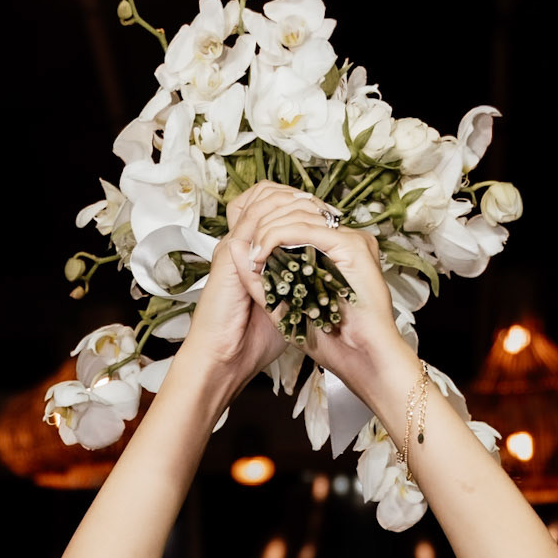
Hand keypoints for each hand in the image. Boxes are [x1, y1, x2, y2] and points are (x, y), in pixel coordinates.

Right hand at [175, 184, 314, 394]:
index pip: (273, 210)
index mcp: (251, 256)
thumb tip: (328, 277)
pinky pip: (253, 219)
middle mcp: (240, 246)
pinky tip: (302, 223)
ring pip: (261, 200)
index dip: (302, 207)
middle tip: (327, 208)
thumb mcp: (286, 309)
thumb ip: (299, 288)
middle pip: (266, 196)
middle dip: (300, 198)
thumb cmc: (252, 343)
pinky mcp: (229, 256)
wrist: (225, 360)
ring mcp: (232, 247)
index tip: (332, 217)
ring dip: (292, 201)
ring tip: (318, 210)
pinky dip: (279, 216)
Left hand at [230, 202, 412, 405]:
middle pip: (296, 210)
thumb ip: (261, 279)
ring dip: (267, 230)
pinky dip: (278, 235)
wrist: (360, 360)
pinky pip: (306, 229)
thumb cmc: (331, 341)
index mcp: (334, 250)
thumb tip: (237, 246)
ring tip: (252, 256)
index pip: (296, 220)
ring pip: (298, 215)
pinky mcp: (352, 245)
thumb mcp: (284, 306)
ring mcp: (350, 240)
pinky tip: (262, 252)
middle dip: (263, 225)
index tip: (248, 253)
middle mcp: (344, 240)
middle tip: (246, 253)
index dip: (267, 227)